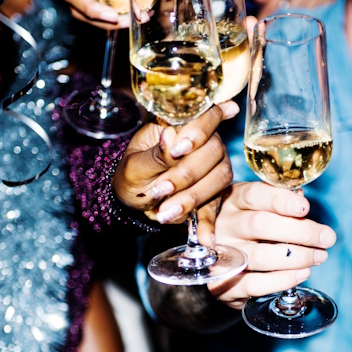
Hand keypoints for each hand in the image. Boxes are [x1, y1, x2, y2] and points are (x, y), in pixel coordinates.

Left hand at [114, 101, 239, 223]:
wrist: (133, 202)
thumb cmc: (131, 176)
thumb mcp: (134, 166)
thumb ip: (154, 154)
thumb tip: (170, 137)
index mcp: (179, 125)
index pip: (203, 114)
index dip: (198, 130)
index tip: (180, 149)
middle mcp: (202, 141)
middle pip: (214, 150)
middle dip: (186, 173)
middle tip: (161, 189)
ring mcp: (212, 166)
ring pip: (220, 176)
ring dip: (193, 196)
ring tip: (165, 212)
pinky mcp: (213, 191)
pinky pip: (217, 204)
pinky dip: (208, 221)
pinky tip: (204, 237)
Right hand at [202, 181, 335, 308]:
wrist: (224, 266)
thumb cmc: (251, 232)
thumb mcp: (261, 209)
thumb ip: (281, 204)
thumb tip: (301, 201)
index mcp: (232, 201)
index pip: (255, 195)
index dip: (281, 200)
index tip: (306, 207)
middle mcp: (224, 226)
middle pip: (260, 224)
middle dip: (300, 231)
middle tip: (326, 238)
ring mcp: (222, 256)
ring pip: (261, 256)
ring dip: (297, 257)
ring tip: (320, 256)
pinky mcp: (223, 285)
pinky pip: (256, 284)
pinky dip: (284, 280)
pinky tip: (303, 273)